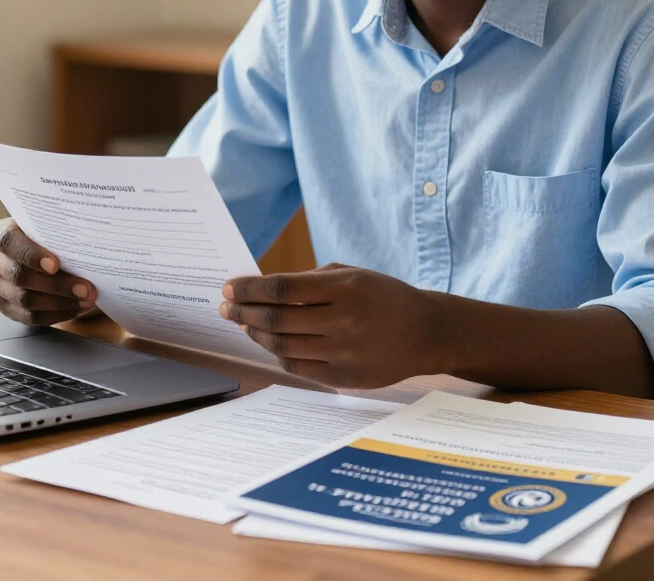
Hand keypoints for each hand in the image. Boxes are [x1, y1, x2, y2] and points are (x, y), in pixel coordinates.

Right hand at [0, 218, 98, 325]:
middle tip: (85, 288)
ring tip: (86, 299)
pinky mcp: (5, 306)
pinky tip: (76, 308)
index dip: (31, 255)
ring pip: (25, 300)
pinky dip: (56, 314)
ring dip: (60, 302)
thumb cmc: (46, 234)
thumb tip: (87, 238)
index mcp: (1, 234)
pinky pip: (29, 317)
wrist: (37, 249)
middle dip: (56, 285)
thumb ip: (58, 229)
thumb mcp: (48, 225)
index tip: (55, 264)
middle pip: (19, 276)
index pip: (10, 242)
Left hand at [219, 263, 442, 388]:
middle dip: (243, 312)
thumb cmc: (383, 296)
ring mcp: (344, 354)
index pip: (282, 289)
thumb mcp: (352, 274)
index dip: (249, 289)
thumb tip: (261, 291)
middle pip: (277, 320)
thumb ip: (309, 281)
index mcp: (345, 288)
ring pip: (283, 346)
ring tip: (243, 323)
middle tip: (226, 306)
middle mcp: (344, 322)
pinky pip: (298, 367)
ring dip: (255, 333)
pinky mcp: (345, 379)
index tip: (229, 287)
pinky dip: (277, 353)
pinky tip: (268, 341)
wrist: (426, 333)